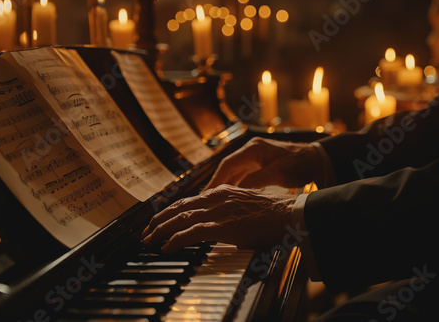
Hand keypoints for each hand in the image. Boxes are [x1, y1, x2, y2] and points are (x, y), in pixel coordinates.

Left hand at [141, 184, 296, 252]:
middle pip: (180, 207)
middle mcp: (217, 198)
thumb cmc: (273, 215)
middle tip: (147, 231)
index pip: (190, 200)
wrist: (290, 213)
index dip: (172, 210)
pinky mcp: (224, 225)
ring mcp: (219, 211)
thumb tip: (221, 231)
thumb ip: (230, 216)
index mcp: (222, 192)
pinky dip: (177, 239)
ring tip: (149, 239)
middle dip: (160, 219)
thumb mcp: (246, 209)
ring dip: (162, 229)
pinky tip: (167, 246)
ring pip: (181, 218)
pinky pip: (193, 232)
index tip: (161, 219)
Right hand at [205, 137, 324, 189]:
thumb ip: (255, 182)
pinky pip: (243, 176)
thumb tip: (235, 193)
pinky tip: (230, 197)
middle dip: (217, 184)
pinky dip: (236, 186)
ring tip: (214, 202)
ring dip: (225, 186)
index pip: (228, 164)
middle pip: (228, 169)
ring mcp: (255, 158)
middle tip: (205, 201)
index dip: (216, 180)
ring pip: (234, 173)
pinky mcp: (260, 165)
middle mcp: (251, 151)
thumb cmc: (301, 163)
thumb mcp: (277, 173)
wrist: (318, 161)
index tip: (206, 194)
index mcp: (253, 148)